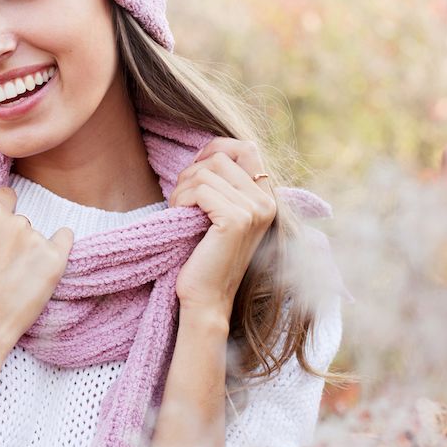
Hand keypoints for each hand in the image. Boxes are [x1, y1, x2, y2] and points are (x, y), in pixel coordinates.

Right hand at [0, 171, 73, 361]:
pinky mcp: (55, 261)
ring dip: (29, 249)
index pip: (4, 197)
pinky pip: (65, 238)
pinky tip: (44, 264)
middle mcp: (16, 222)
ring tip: (13, 278)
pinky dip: (59, 245)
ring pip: (36, 235)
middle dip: (12, 237)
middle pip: (19, 219)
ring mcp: (37, 241)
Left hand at [169, 138, 276, 314]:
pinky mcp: (236, 221)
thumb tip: (207, 153)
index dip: (216, 148)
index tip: (195, 167)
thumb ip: (223, 185)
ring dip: (182, 189)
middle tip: (181, 199)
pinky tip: (180, 216)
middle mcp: (266, 202)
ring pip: (205, 172)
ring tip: (180, 211)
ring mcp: (254, 211)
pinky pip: (200, 190)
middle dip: (191, 172)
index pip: (247, 148)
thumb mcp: (219, 213)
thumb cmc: (205, 255)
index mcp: (266, 198)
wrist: (206, 297)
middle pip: (220, 158)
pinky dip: (182, 199)